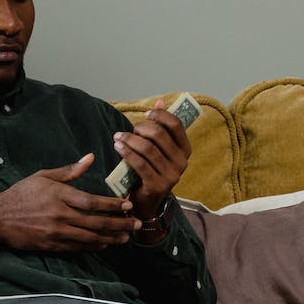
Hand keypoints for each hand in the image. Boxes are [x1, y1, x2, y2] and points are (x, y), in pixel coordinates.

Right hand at [0, 153, 134, 251]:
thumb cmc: (21, 194)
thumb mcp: (43, 176)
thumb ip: (69, 171)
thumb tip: (91, 158)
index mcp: (59, 196)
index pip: (92, 202)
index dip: (112, 205)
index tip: (128, 205)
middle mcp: (60, 215)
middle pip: (96, 222)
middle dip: (119, 224)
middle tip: (136, 224)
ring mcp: (56, 233)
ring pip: (90, 237)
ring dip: (111, 238)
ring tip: (126, 237)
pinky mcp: (52, 245)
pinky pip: (78, 248)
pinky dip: (94, 246)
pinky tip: (105, 244)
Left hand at [115, 106, 191, 220]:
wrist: (147, 202)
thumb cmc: (152, 170)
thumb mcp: (159, 149)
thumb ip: (161, 126)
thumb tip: (160, 101)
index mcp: (185, 150)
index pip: (176, 125)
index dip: (160, 115)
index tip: (146, 114)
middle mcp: (182, 162)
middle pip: (159, 135)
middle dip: (140, 128)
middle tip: (129, 131)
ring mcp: (171, 175)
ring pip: (147, 148)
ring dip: (129, 139)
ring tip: (117, 137)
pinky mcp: (157, 185)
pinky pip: (139, 163)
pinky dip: (126, 152)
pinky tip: (118, 146)